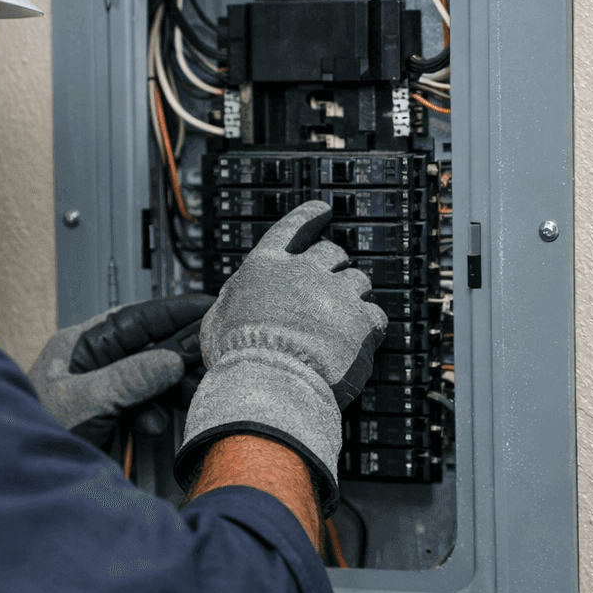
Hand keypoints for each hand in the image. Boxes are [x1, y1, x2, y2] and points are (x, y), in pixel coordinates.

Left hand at [27, 295, 214, 442]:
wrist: (22, 474)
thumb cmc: (33, 430)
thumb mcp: (84, 400)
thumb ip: (129, 378)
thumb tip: (169, 360)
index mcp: (80, 345)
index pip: (134, 318)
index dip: (171, 311)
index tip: (205, 307)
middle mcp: (95, 364)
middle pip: (150, 349)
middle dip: (180, 356)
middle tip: (210, 357)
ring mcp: (106, 392)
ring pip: (152, 381)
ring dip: (170, 390)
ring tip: (189, 394)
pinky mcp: (114, 419)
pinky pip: (146, 408)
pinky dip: (155, 416)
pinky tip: (152, 425)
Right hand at [175, 201, 387, 515]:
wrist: (270, 382)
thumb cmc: (238, 357)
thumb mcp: (216, 321)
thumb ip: (231, 300)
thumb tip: (234, 296)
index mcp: (266, 268)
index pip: (291, 229)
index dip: (308, 217)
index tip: (323, 211)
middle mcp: (304, 272)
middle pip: (331, 252)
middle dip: (334, 265)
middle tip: (330, 284)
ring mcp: (336, 294)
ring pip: (358, 281)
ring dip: (353, 296)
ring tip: (344, 320)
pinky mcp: (361, 320)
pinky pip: (376, 316)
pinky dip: (370, 327)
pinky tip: (360, 340)